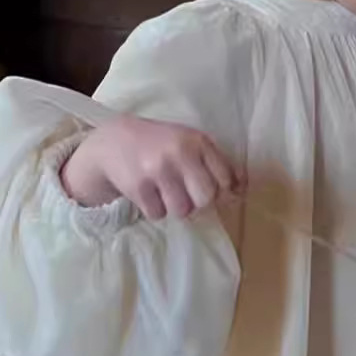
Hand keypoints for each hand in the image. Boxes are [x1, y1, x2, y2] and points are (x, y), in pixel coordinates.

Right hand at [61, 114, 244, 219]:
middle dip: (198, 202)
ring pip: (182, 211)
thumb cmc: (161, 144)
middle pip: (206, 198)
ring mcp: (158, 170)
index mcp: (197, 141)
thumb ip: (216, 163)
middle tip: (186, 194)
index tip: (210, 190)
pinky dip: (155, 210)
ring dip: (175, 208)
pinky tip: (149, 194)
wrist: (114, 141)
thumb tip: (242, 190)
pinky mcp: (138, 186)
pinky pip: (158, 214)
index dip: (221, 191)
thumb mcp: (190, 143)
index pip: (225, 178)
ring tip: (166, 193)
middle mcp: (179, 153)